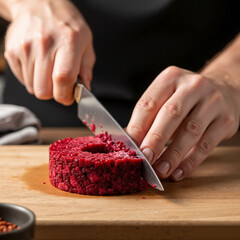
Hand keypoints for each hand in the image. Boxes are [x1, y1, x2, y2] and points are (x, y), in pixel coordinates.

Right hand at [4, 0, 94, 104]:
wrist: (39, 4)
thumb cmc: (66, 25)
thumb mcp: (86, 43)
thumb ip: (86, 68)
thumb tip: (84, 89)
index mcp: (68, 42)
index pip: (63, 78)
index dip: (66, 95)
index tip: (69, 97)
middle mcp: (44, 44)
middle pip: (44, 90)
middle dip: (54, 94)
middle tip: (60, 85)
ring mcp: (25, 48)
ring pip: (33, 88)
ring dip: (43, 86)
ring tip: (49, 71)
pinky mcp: (12, 51)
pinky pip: (22, 80)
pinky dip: (32, 79)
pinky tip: (39, 66)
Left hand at [126, 66, 239, 180]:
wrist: (222, 90)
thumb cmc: (185, 98)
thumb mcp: (165, 98)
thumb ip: (148, 117)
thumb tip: (130, 142)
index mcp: (171, 78)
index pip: (149, 104)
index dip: (137, 127)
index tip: (130, 146)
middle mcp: (193, 86)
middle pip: (170, 114)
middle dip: (156, 139)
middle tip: (145, 158)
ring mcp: (212, 101)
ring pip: (190, 131)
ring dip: (173, 155)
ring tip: (161, 170)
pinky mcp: (226, 120)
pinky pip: (206, 145)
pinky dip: (190, 161)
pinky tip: (178, 172)